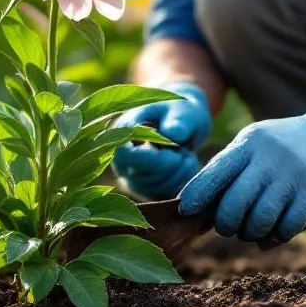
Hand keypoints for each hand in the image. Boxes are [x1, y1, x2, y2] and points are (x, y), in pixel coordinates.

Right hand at [111, 82, 210, 199]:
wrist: (181, 122)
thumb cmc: (179, 112)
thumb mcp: (183, 109)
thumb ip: (179, 120)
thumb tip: (174, 134)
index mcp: (121, 133)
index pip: (125, 156)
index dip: (153, 157)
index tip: (175, 146)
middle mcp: (121, 159)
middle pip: (142, 177)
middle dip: (171, 164)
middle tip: (184, 147)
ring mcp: (132, 178)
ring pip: (155, 189)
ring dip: (179, 173)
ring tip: (184, 152)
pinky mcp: (146, 191)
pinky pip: (164, 196)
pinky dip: (182, 182)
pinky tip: (184, 165)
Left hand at [178, 89, 305, 242]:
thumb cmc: (287, 147)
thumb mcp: (257, 145)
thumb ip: (233, 171)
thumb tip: (204, 212)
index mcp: (248, 143)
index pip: (214, 172)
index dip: (197, 195)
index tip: (187, 211)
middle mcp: (268, 157)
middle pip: (233, 203)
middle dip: (226, 224)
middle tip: (230, 228)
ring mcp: (292, 173)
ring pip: (259, 220)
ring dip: (252, 234)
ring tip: (254, 230)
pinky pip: (287, 227)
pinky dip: (277, 236)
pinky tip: (277, 231)